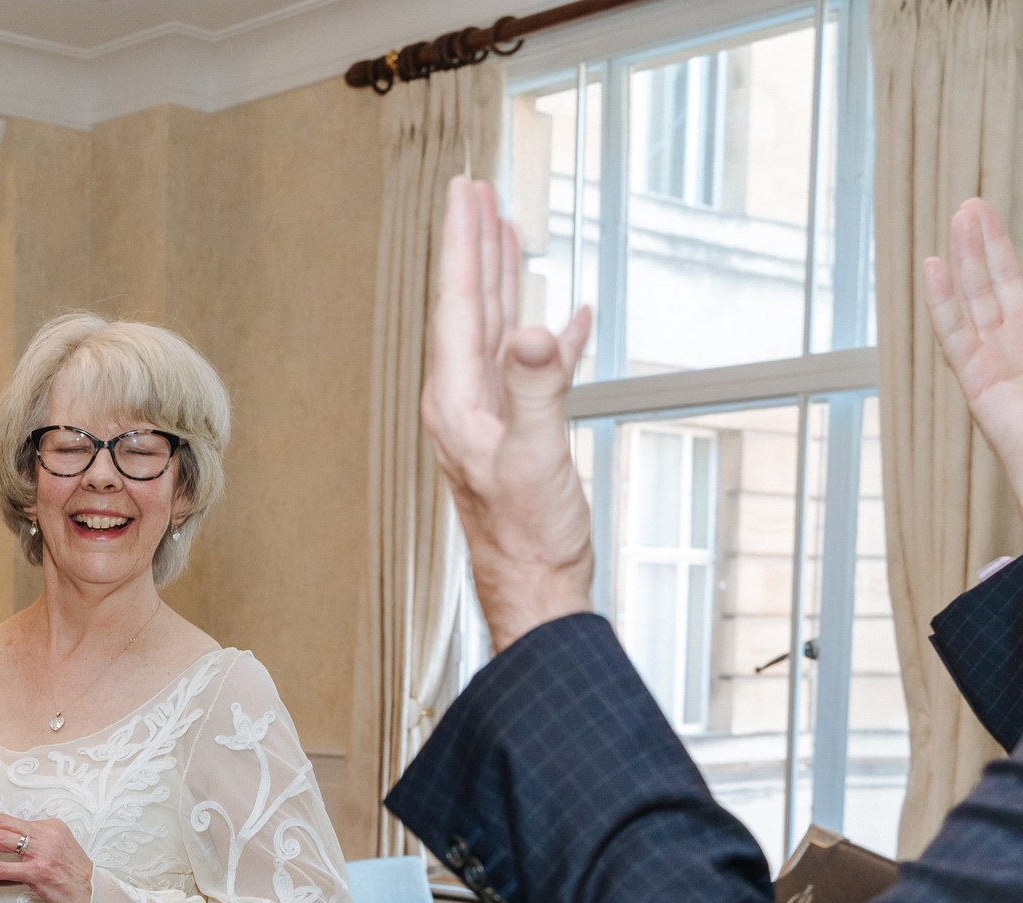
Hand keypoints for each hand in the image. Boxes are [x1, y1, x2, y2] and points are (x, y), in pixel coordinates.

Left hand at [0, 813, 91, 902]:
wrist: (97, 900)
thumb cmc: (75, 884)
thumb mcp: (55, 858)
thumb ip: (28, 854)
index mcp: (50, 827)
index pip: (8, 820)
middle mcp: (47, 833)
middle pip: (0, 822)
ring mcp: (44, 851)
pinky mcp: (40, 871)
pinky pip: (3, 868)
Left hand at [420, 176, 597, 652]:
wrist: (537, 591)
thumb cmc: (530, 536)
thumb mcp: (536, 456)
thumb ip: (535, 389)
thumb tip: (531, 329)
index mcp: (457, 400)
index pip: (457, 303)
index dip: (462, 243)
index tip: (465, 191)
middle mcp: (465, 402)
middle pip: (467, 306)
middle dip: (474, 246)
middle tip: (476, 192)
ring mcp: (490, 418)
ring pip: (495, 330)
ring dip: (502, 279)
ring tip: (506, 233)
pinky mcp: (519, 435)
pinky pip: (532, 370)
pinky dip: (547, 337)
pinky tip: (565, 318)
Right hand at [922, 196, 1022, 537]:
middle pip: (1005, 282)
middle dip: (993, 242)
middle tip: (976, 205)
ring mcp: (1000, 361)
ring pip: (978, 298)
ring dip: (969, 257)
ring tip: (961, 216)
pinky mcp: (976, 379)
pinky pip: (954, 331)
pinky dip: (943, 299)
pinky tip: (935, 266)